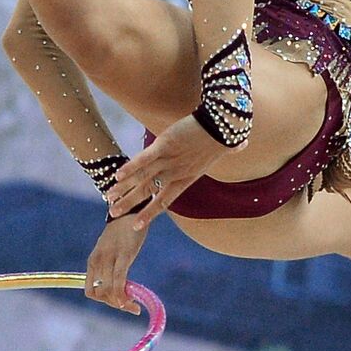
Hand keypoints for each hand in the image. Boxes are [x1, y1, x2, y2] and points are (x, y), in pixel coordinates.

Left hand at [85, 219, 147, 313]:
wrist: (129, 210)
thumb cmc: (122, 233)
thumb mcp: (112, 252)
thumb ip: (111, 268)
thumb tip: (118, 289)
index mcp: (93, 262)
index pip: (91, 292)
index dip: (103, 301)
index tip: (118, 303)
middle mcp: (97, 262)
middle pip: (100, 294)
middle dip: (115, 304)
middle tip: (131, 307)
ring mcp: (109, 258)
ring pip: (109, 290)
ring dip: (121, 303)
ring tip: (134, 307)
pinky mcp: (124, 255)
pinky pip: (119, 280)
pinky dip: (122, 294)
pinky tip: (131, 302)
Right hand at [105, 113, 240, 228]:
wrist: (223, 125)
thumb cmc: (226, 133)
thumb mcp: (227, 145)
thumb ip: (232, 148)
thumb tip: (242, 143)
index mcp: (188, 178)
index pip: (165, 200)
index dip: (150, 213)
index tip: (137, 225)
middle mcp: (176, 173)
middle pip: (148, 192)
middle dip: (129, 203)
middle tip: (113, 213)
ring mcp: (169, 160)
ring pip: (142, 178)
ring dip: (124, 188)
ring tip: (108, 197)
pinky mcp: (164, 145)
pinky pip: (143, 160)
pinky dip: (130, 168)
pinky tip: (117, 176)